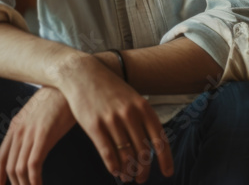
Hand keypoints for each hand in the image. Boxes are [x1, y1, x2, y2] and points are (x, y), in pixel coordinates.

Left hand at [0, 86, 76, 184]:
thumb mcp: (38, 116)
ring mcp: (30, 133)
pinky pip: (33, 165)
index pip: (1, 157)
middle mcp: (18, 131)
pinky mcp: (43, 135)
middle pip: (10, 167)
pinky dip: (35, 180)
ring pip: (19, 169)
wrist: (67, 83)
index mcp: (15, 127)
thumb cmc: (58, 100)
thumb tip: (34, 144)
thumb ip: (32, 130)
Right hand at [56, 55, 173, 183]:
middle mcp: (129, 114)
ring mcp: (111, 119)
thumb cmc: (108, 88)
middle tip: (142, 179)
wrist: (81, 74)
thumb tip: (152, 146)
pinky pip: (107, 153)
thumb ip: (142, 118)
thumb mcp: (131, 97)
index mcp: (142, 107)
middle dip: (144, 170)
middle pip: (142, 151)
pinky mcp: (93, 125)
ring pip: (125, 155)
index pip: (159, 139)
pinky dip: (113, 166)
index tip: (167, 173)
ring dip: (128, 170)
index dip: (165, 159)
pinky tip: (115, 171)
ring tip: (128, 177)